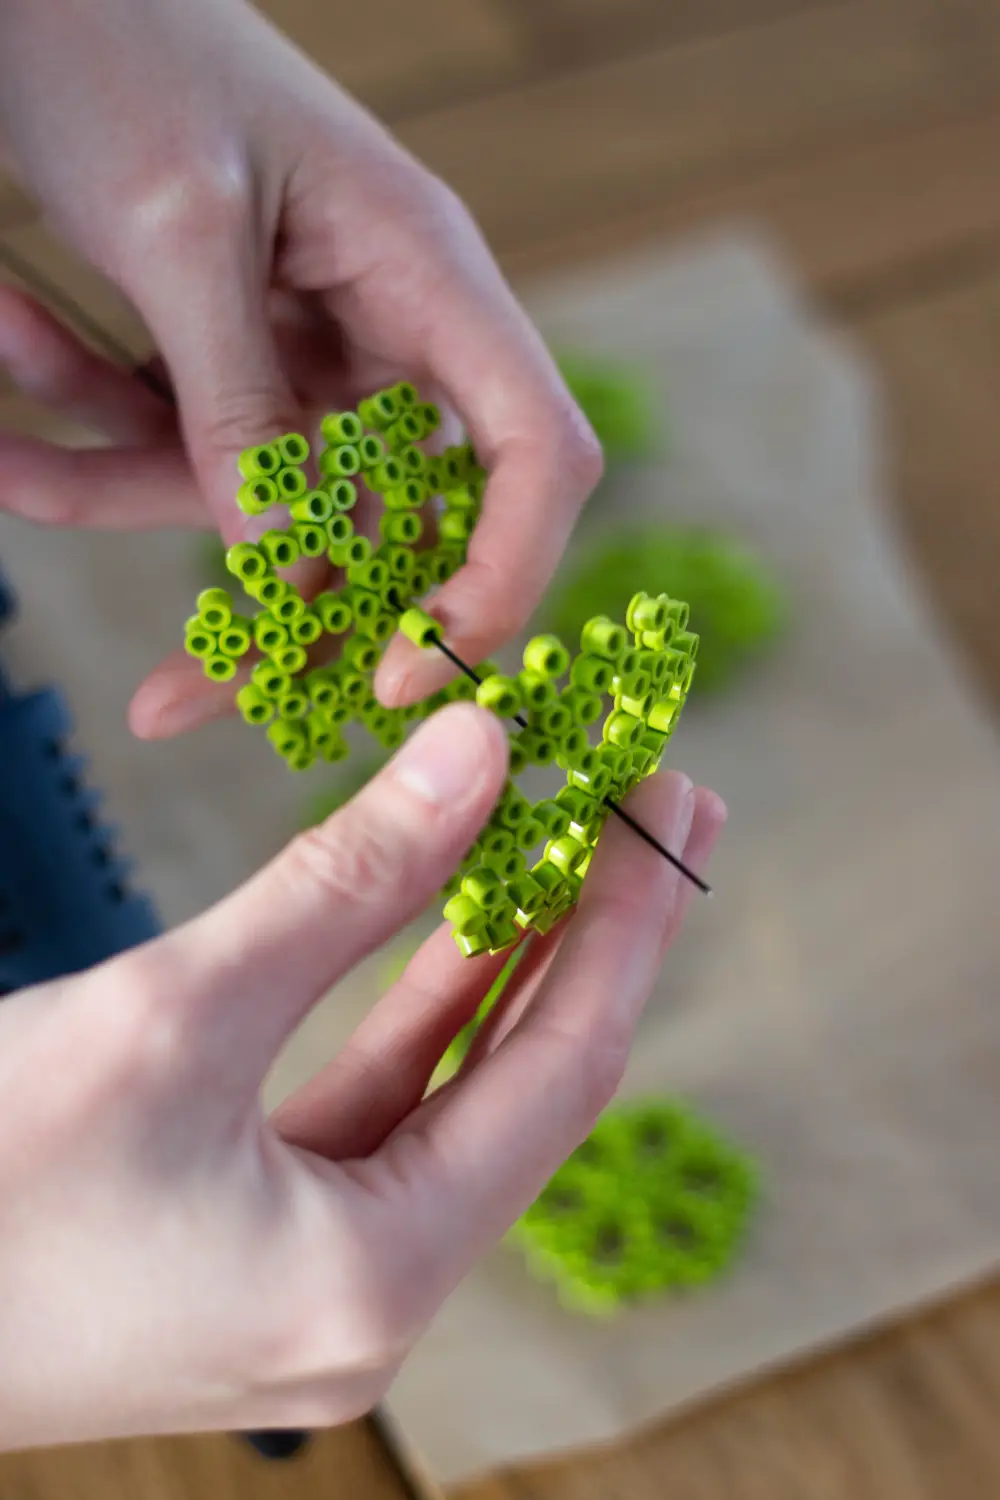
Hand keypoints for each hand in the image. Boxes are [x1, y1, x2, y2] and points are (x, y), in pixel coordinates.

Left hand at [0, 0, 601, 737]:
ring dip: (120, 486)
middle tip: (167, 700)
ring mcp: (310, 356)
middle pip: (382, 522)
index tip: (411, 672)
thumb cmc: (127, 44)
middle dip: (270, 610)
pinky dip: (87, 427)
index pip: (532, 453)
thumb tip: (278, 564)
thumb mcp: (177, 225)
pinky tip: (10, 323)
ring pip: (257, 502)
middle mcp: (389, 332)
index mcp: (428, 276)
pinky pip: (179, 445)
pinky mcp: (235, 364)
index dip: (501, 574)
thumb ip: (236, 403)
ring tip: (8, 431)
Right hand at [0, 704, 723, 1447]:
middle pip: (526, 1084)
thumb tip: (479, 753)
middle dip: (592, 934)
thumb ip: (347, 884)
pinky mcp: (258, 1243)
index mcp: (374, 1282)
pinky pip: (376, 1112)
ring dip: (506, 964)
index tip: (672, 800)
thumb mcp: (176, 1010)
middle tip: (657, 809)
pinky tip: (460, 927)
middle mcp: (368, 1302)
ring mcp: (313, 1281)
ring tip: (574, 845)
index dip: (625, 919)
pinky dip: (418, 1013)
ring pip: (452, 1095)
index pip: (562, 1067)